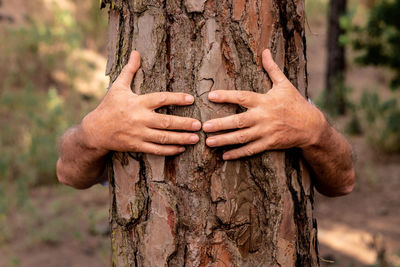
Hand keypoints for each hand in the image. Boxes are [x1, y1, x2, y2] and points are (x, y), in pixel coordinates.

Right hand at [81, 51, 201, 155]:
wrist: (95, 131)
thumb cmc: (108, 106)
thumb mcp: (118, 87)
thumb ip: (130, 70)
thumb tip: (136, 52)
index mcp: (137, 103)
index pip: (161, 99)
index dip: (177, 98)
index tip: (191, 99)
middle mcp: (139, 119)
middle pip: (166, 122)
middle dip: (184, 123)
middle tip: (199, 125)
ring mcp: (138, 134)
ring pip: (163, 138)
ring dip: (181, 138)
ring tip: (195, 138)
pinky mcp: (136, 146)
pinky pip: (155, 150)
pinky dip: (169, 150)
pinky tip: (181, 149)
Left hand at [203, 49, 326, 159]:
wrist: (311, 126)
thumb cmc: (295, 103)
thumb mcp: (284, 84)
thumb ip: (272, 69)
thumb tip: (265, 51)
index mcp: (265, 101)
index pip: (242, 97)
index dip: (226, 96)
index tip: (211, 96)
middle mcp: (264, 117)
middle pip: (239, 121)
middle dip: (220, 124)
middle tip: (204, 126)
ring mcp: (266, 132)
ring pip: (242, 137)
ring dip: (224, 140)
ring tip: (208, 142)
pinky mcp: (269, 144)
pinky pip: (251, 150)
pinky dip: (237, 154)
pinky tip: (224, 155)